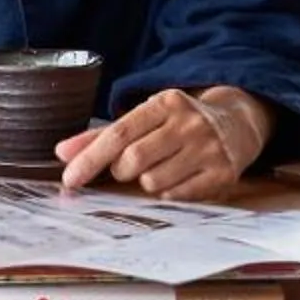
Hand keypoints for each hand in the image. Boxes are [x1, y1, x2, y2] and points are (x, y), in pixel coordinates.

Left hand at [55, 87, 272, 200]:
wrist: (237, 123)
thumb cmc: (178, 123)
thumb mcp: (144, 118)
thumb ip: (101, 136)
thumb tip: (61, 153)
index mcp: (166, 102)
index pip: (119, 133)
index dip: (90, 158)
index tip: (70, 179)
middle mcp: (189, 122)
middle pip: (134, 160)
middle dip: (121, 171)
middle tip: (128, 168)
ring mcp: (208, 148)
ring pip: (153, 182)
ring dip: (146, 183)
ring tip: (159, 168)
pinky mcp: (222, 174)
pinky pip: (176, 196)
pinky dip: (168, 193)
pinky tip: (177, 178)